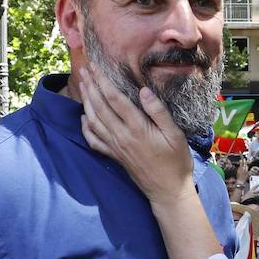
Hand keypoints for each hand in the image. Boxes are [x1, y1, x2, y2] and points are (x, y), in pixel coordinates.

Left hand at [78, 65, 193, 204]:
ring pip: (94, 121)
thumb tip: (143, 90)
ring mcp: (115, 147)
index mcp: (137, 128)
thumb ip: (158, 112)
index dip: (103, 81)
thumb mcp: (175, 134)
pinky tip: (83, 118)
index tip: (96, 67)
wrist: (168, 191)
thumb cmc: (176, 161)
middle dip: (91, 86)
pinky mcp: (114, 156)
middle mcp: (121, 136)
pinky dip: (85, 128)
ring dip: (86, 102)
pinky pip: (94, 141)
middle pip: (100, 107)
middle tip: (84, 69)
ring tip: (82, 86)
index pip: (115, 99)